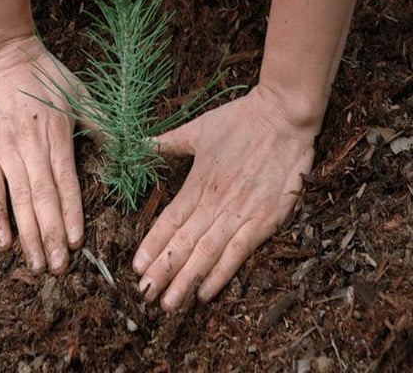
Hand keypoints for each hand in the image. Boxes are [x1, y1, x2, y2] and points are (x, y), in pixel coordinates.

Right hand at [0, 34, 89, 273]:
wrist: (3, 54)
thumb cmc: (47, 75)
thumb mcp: (81, 94)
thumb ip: (103, 124)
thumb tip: (130, 146)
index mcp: (56, 135)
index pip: (66, 182)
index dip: (71, 214)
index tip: (76, 243)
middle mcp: (30, 147)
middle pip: (43, 199)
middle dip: (51, 235)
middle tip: (58, 268)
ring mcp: (5, 150)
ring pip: (18, 200)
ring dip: (27, 234)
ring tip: (36, 264)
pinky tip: (4, 241)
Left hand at [132, 84, 316, 310]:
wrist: (283, 116)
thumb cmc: (240, 120)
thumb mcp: (198, 129)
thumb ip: (168, 142)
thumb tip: (140, 144)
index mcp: (198, 182)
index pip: (169, 220)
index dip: (152, 245)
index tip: (136, 268)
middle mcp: (215, 202)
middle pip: (183, 242)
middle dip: (163, 271)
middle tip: (145, 295)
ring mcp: (241, 212)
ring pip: (207, 252)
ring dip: (186, 279)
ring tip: (169, 303)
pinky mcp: (266, 218)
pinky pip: (240, 252)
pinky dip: (222, 273)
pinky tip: (206, 292)